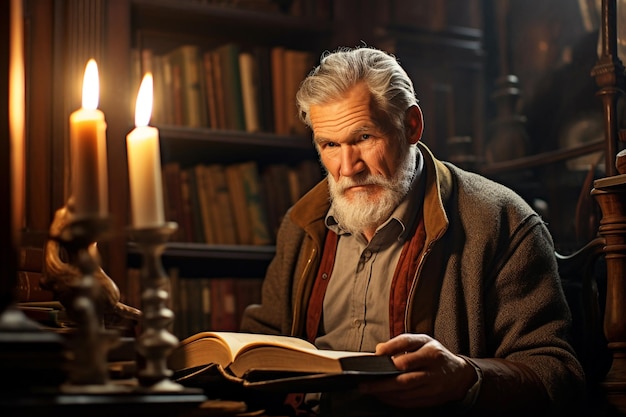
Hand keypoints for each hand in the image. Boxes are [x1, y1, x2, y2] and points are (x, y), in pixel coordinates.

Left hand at [359, 333, 476, 408]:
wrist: (459, 375)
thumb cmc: (436, 355)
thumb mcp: (423, 342)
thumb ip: (401, 343)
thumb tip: (379, 349)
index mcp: (430, 350)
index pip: (408, 346)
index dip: (390, 349)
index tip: (374, 355)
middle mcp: (433, 368)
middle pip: (404, 377)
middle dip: (381, 382)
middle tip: (364, 383)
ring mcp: (432, 386)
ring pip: (405, 392)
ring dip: (384, 393)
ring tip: (369, 389)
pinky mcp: (431, 399)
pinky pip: (409, 402)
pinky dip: (393, 400)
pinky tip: (382, 396)